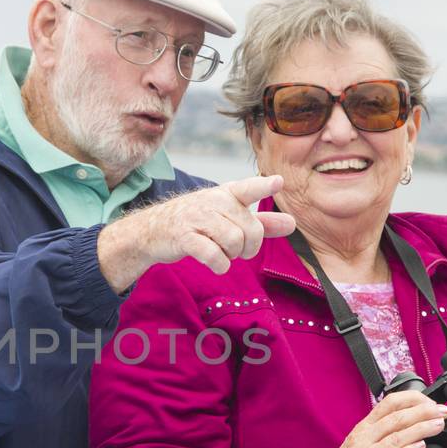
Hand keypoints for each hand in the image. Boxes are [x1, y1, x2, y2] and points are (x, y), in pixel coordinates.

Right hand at [97, 174, 295, 292]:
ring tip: (222, 254)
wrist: (152, 231)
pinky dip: (220, 265)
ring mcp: (197, 218)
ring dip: (232, 256)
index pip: (248, 188)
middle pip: (250, 230)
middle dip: (249, 248)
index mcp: (227, 194)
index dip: (263, 186)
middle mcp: (213, 201)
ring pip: (233, 242)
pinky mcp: (184, 237)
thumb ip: (262, 222)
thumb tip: (293, 224)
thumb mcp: (229, 218)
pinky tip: (217, 264)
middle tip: (237, 251)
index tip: (278, 182)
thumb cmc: (198, 223)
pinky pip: (213, 255)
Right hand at [330, 391, 446, 447]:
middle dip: (423, 412)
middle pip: (397, 418)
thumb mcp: (360, 443)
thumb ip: (382, 434)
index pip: (389, 403)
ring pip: (397, 437)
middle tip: (442, 411)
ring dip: (422, 429)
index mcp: (364, 427)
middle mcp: (365, 438)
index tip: (429, 402)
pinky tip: (422, 447)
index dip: (412, 399)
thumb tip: (412, 428)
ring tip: (439, 425)